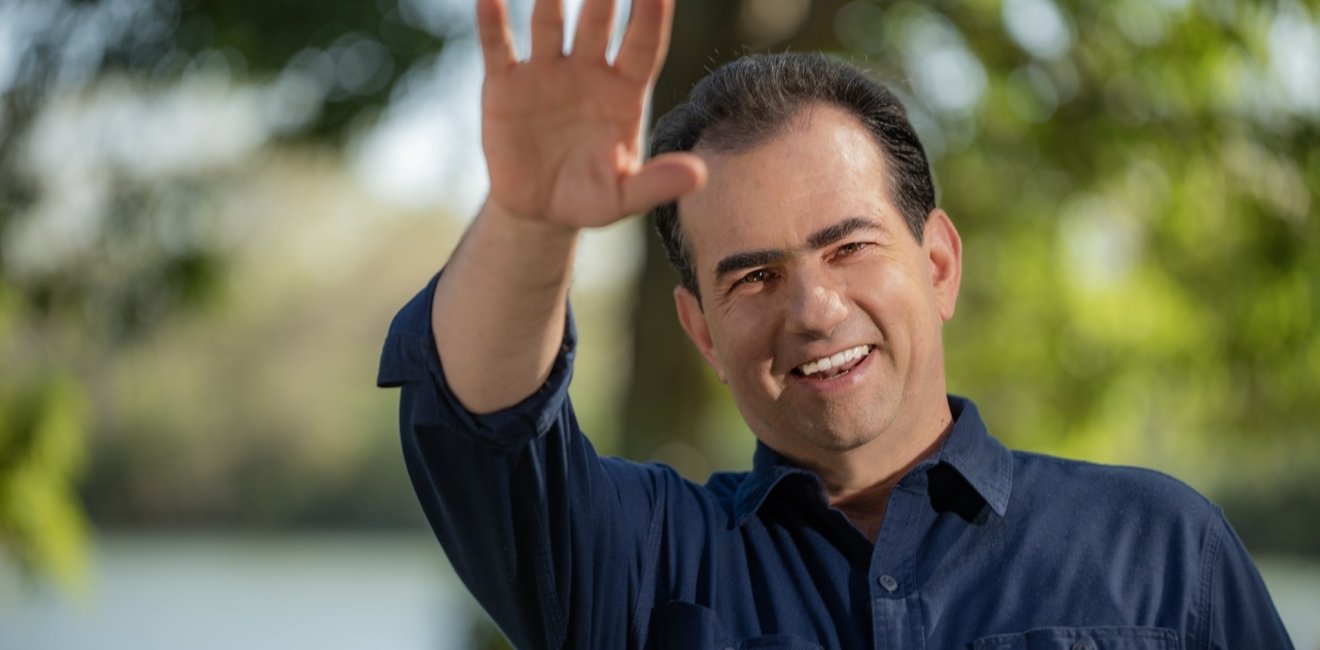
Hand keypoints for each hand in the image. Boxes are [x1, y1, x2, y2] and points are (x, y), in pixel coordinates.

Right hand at [476, 0, 705, 228]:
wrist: (537, 209)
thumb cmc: (590, 197)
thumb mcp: (625, 197)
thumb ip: (657, 184)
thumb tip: (700, 177)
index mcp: (623, 91)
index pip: (643, 45)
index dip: (651, 16)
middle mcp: (587, 71)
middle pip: (597, 23)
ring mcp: (545, 72)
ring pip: (549, 24)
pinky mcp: (505, 84)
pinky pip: (498, 46)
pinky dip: (492, 22)